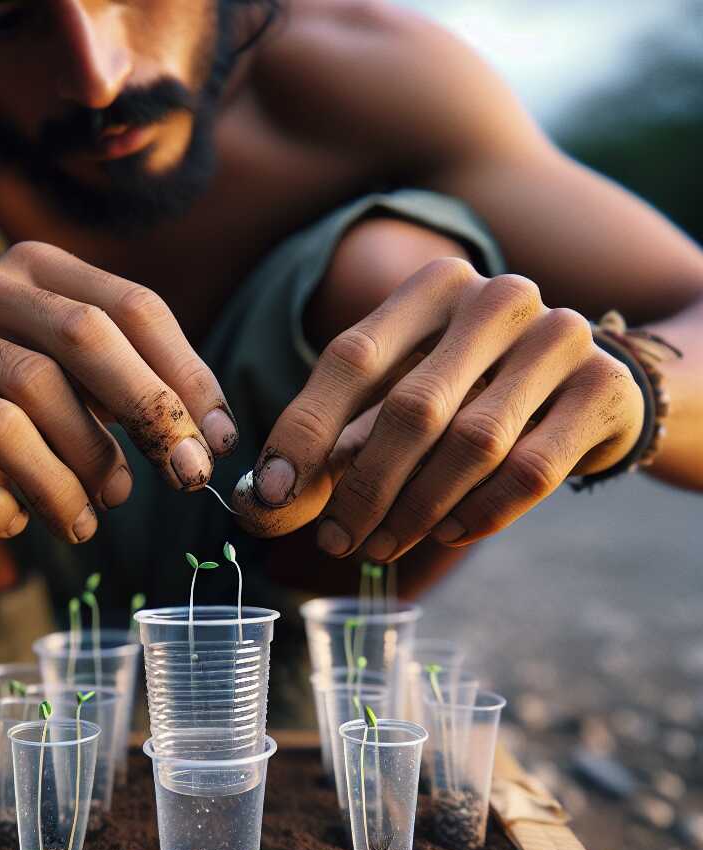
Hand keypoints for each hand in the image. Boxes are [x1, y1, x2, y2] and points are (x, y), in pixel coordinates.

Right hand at [0, 241, 236, 540]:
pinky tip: (20, 522)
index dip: (186, 374)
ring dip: (69, 481)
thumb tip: (202, 442)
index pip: (129, 305)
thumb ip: (116, 389)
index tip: (220, 441)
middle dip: (147, 417)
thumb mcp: (51, 370)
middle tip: (186, 481)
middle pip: (77, 342)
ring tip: (90, 519)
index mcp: (28, 271)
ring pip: (14, 418)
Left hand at [234, 258, 643, 557]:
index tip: (272, 495)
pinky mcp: (601, 387)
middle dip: (364, 488)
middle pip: (413, 408)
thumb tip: (263, 503)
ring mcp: (558, 337)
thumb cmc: (469, 394)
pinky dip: (479, 513)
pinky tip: (446, 533)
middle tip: (337, 541)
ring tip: (381, 547)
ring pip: (472, 444)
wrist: (587, 385)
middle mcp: (498, 298)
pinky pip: (529, 470)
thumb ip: (335, 444)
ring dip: (416, 511)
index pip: (352, 358)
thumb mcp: (397, 400)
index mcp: (433, 288)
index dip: (305, 431)